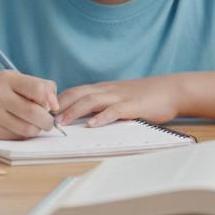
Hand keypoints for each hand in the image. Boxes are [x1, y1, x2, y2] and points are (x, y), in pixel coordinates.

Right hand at [0, 70, 58, 139]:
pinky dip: (23, 135)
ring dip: (36, 129)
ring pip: (28, 129)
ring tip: (32, 123)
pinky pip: (17, 137)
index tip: (50, 105)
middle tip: (46, 120)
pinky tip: (19, 127)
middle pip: (35, 113)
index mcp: (7, 79)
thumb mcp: (14, 79)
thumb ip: (39, 86)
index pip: (38, 89)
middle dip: (47, 120)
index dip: (49, 100)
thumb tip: (55, 106)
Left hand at [56, 75, 181, 126]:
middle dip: (59, 105)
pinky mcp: (133, 106)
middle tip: (44, 118)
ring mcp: (119, 97)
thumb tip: (82, 117)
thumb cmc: (144, 96)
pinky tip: (92, 125)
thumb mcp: (119, 97)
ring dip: (74, 111)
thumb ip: (102, 104)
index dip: (58, 100)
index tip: (43, 110)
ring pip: (91, 101)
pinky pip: (114, 111)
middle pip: (77, 94)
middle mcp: (107, 90)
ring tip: (61, 122)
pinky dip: (101, 117)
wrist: (171, 90)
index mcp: (102, 89)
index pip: (74, 91)